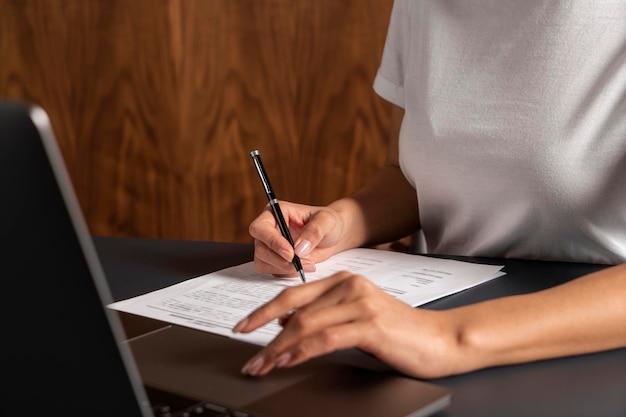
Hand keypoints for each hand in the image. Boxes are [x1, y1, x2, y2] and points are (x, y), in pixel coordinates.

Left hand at [232, 271, 461, 378]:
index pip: (293, 294)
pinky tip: (288, 362)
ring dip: (278, 349)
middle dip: (264, 334)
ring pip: (306, 324)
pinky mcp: (370, 323)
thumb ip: (325, 315)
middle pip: (294, 308)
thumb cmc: (400, 332)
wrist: (441, 339)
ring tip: (263, 366)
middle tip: (249, 357)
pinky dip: (302, 350)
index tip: (243, 327)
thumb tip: (286, 324)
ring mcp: (360, 302)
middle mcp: (350, 285)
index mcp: (344, 280)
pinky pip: (326, 337)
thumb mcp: (356, 317)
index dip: (263, 311)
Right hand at [248, 201, 345, 276]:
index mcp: (275, 213)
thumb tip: (299, 249)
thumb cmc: (327, 223)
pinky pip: (273, 272)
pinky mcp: (274, 261)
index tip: (290, 253)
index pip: (260, 228)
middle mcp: (268, 230)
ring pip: (263, 263)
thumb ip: (314, 232)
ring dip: (284, 268)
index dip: (272, 241)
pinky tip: (303, 267)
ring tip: (308, 264)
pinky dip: (288, 273)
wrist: (331, 237)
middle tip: (301, 263)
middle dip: (280, 260)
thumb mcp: (326, 221)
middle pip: (260, 249)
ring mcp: (270, 246)